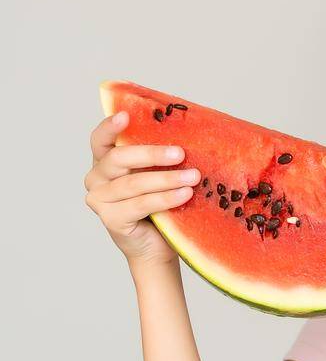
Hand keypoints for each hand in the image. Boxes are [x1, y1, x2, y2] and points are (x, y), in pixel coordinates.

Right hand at [84, 111, 194, 268]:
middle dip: (151, 154)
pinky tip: (184, 195)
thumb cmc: (162, 204)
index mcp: (106, 161)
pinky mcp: (110, 219)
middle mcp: (97, 178)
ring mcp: (100, 199)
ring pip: (133, 183)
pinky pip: (140, 204)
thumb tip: (192, 134)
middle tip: (180, 153)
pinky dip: (164, 198)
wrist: (159, 245)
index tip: (125, 115)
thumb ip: (162, 157)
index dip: (109, 127)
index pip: (100, 139)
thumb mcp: (160, 174)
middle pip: (119, 158)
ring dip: (166, 179)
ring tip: (192, 177)